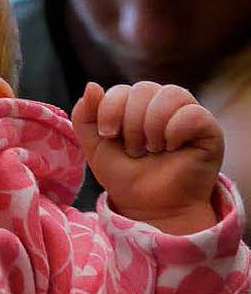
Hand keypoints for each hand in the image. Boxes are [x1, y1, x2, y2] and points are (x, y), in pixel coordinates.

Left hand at [71, 81, 223, 233]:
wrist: (151, 208)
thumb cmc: (125, 176)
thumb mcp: (95, 146)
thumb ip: (84, 116)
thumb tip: (92, 85)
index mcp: (135, 103)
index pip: (121, 90)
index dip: (110, 109)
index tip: (108, 135)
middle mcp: (162, 104)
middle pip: (144, 89)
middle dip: (131, 123)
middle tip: (134, 150)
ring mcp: (187, 115)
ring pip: (171, 94)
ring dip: (152, 125)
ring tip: (152, 149)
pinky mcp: (209, 131)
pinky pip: (195, 114)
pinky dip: (176, 130)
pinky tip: (172, 147)